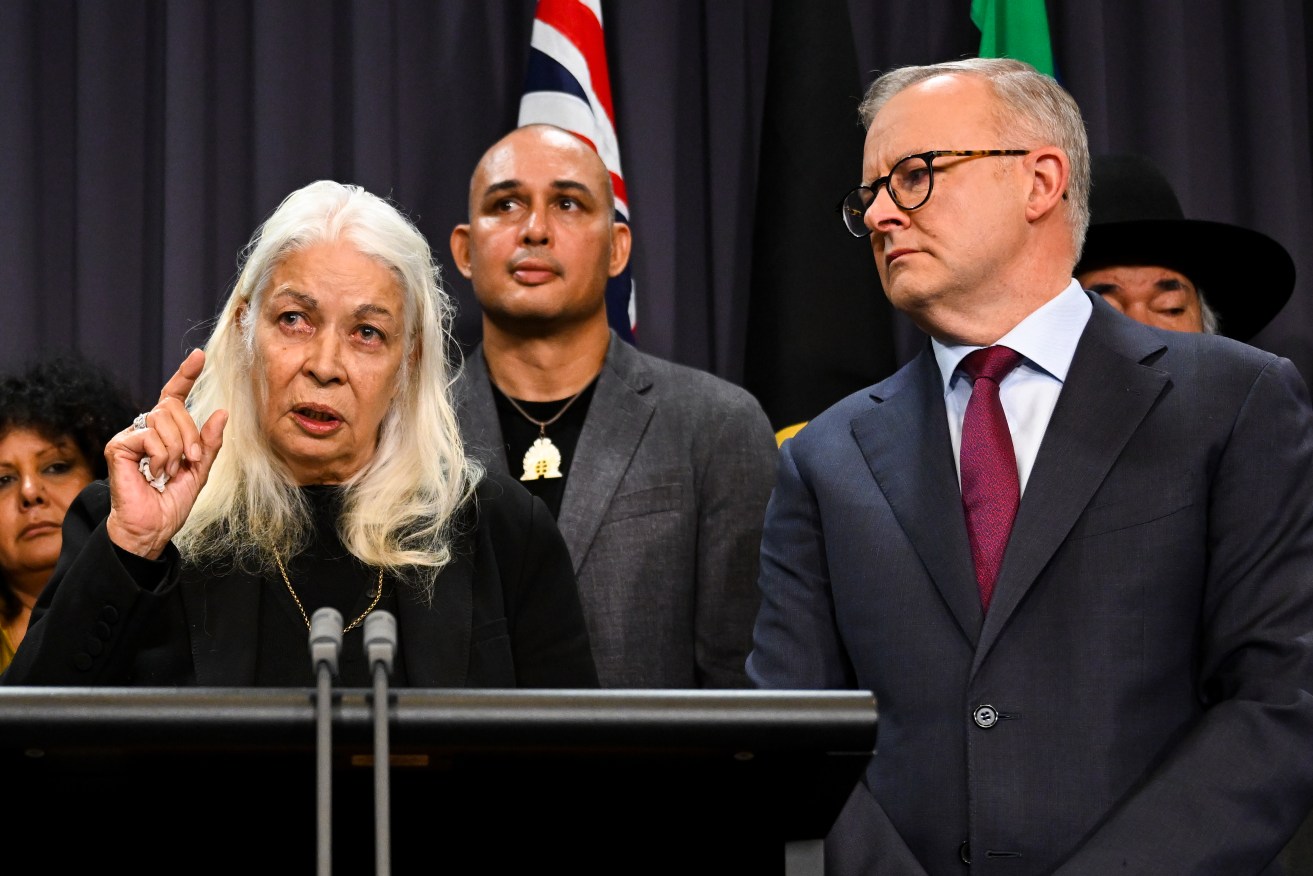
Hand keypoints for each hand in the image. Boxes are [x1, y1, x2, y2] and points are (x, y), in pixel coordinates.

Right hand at [105, 349, 227, 558]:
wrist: (152, 527)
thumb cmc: (171, 502)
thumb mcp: (200, 470)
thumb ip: (209, 443)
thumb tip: (221, 411)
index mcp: (166, 433)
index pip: (174, 397)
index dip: (185, 375)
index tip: (199, 356)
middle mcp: (146, 430)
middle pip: (173, 407)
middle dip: (191, 435)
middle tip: (191, 461)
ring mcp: (130, 436)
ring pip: (162, 419)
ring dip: (177, 448)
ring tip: (170, 471)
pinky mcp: (118, 446)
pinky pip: (149, 435)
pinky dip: (161, 456)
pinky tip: (154, 473)